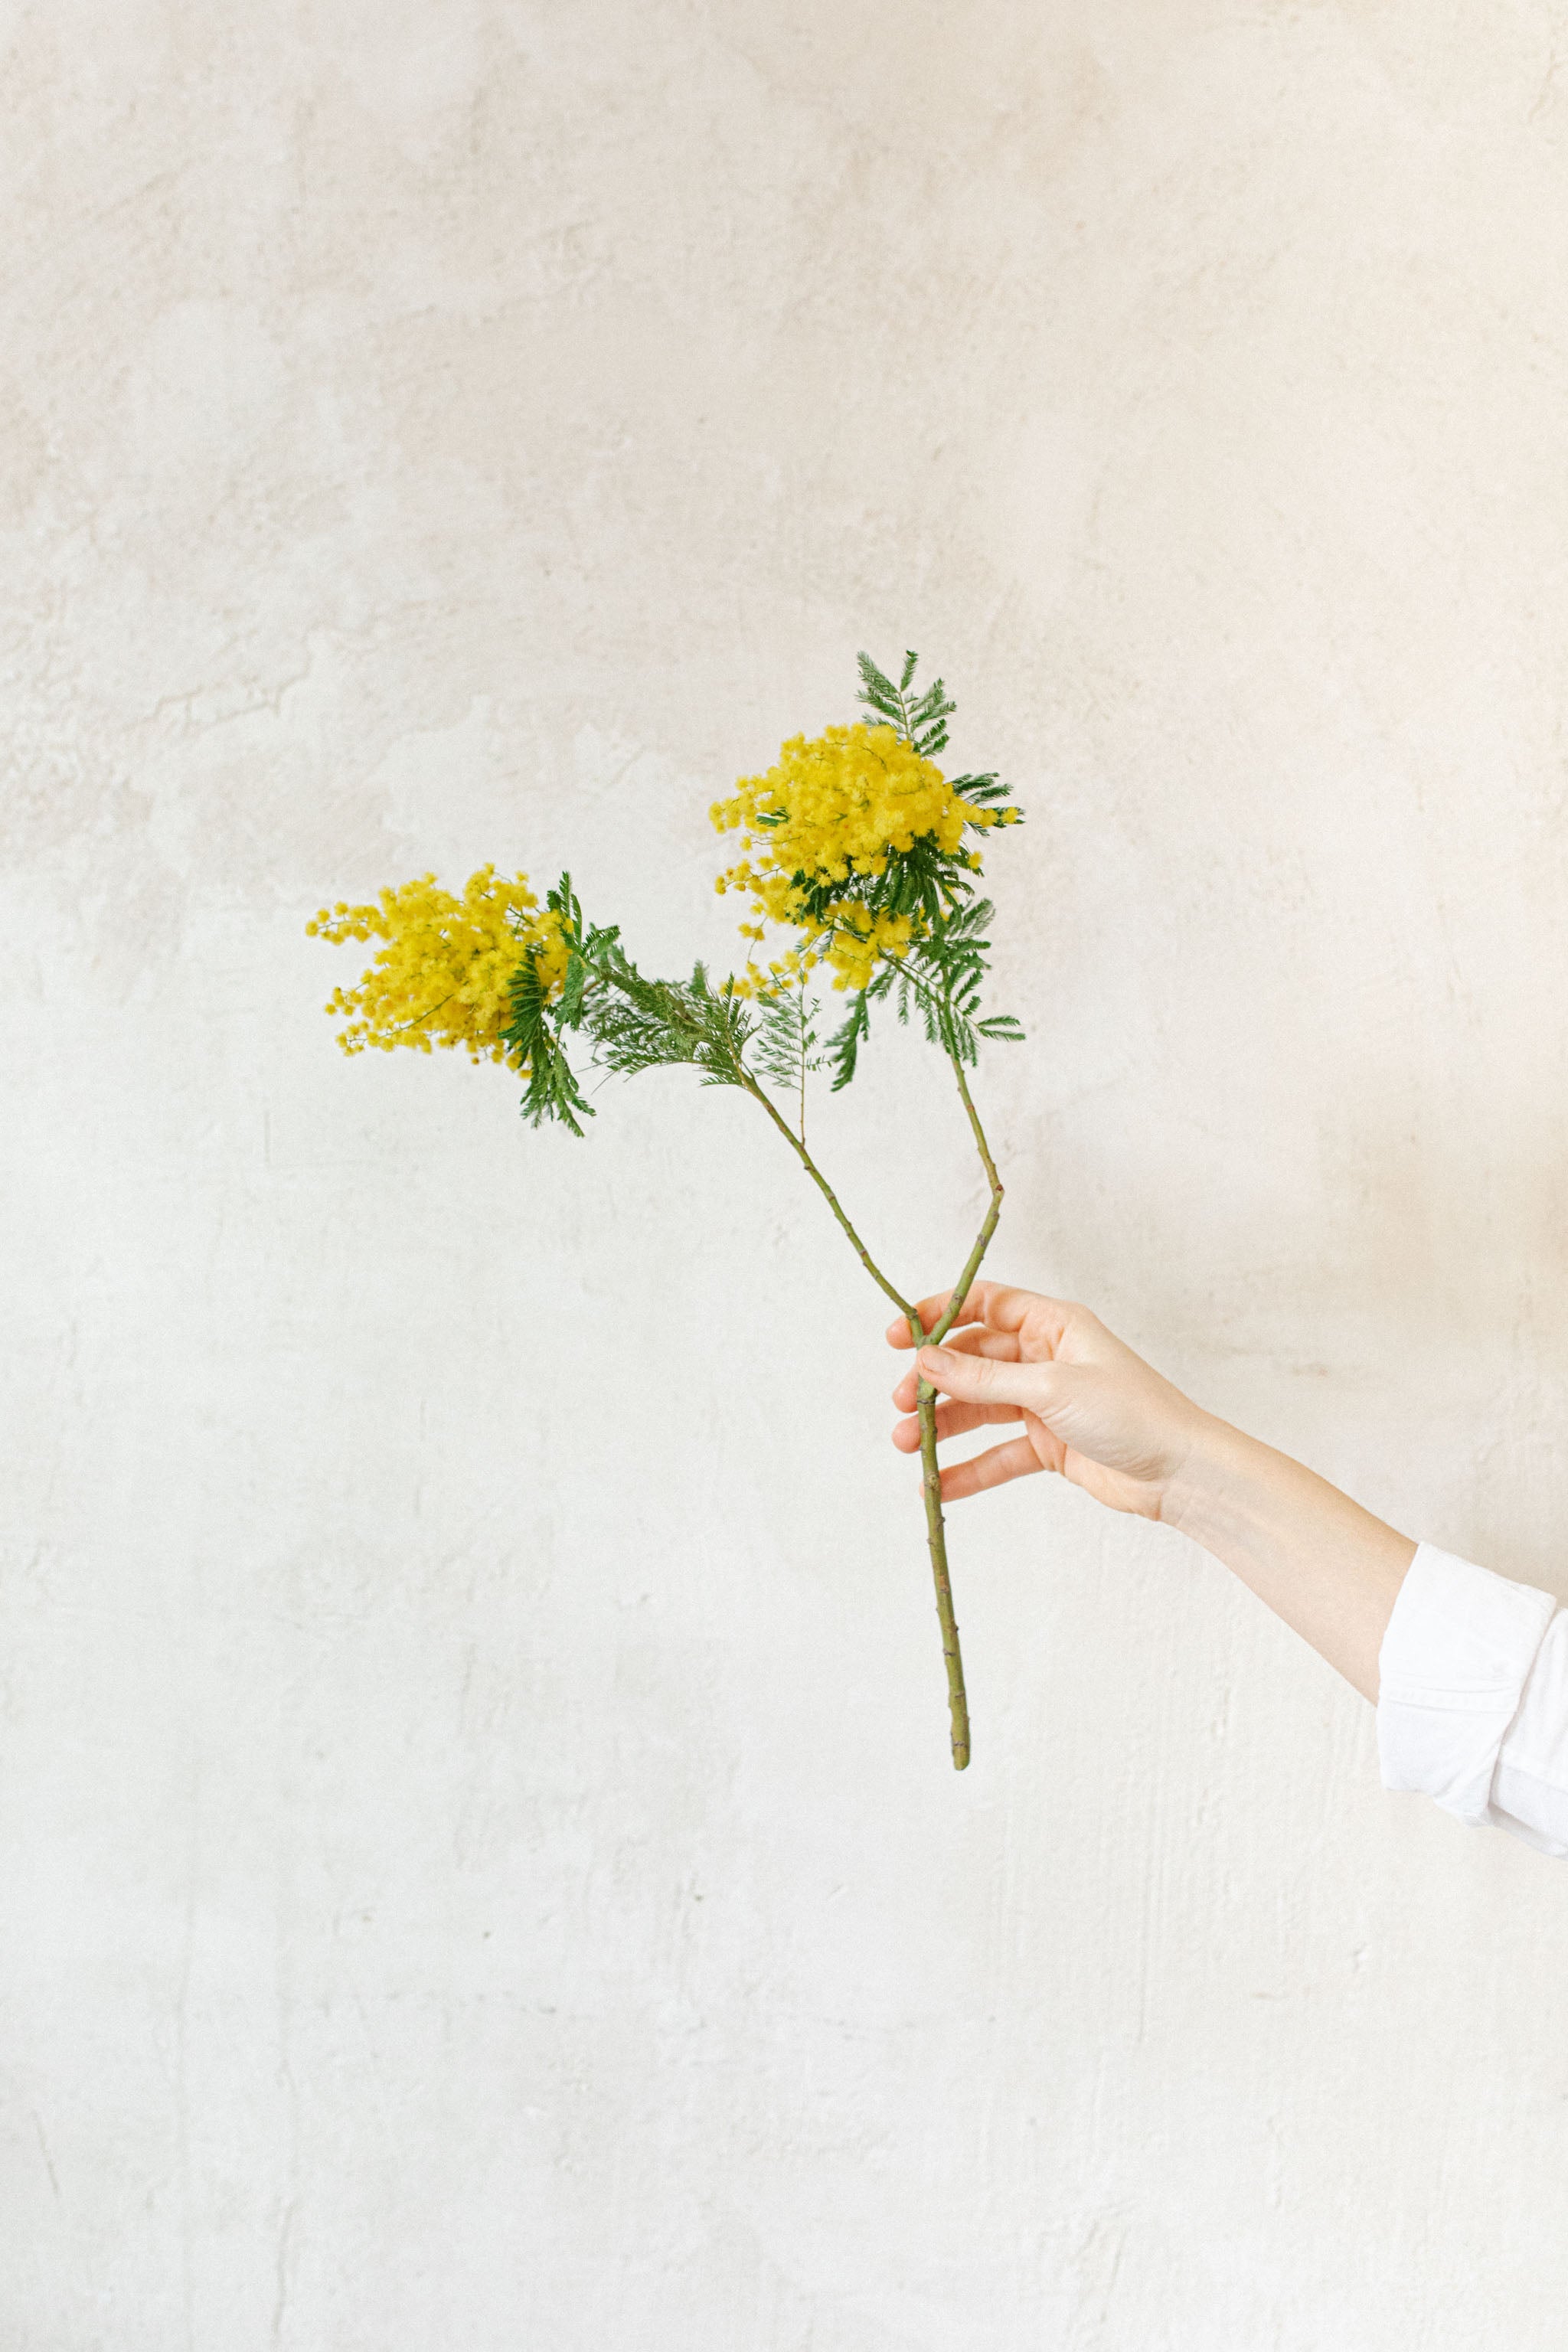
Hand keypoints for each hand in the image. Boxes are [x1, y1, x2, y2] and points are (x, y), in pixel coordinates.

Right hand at [887, 1282, 1211, 1520]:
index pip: (984, 1306)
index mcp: (1052, 1325)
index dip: (939, 1316)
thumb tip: (926, 1361)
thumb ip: (985, 1378)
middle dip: (933, 1382)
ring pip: (980, 1408)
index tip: (898, 1336)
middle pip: (973, 1362)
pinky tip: (940, 1485)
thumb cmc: (1132, 1413)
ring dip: (943, 1426)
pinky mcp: (1049, 1445)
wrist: (1181, 1473)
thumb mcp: (1051, 1388)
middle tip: (900, 1404)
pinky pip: (998, 1453)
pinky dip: (970, 1468)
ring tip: (908, 1446)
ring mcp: (1046, 1402)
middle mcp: (1045, 1358)